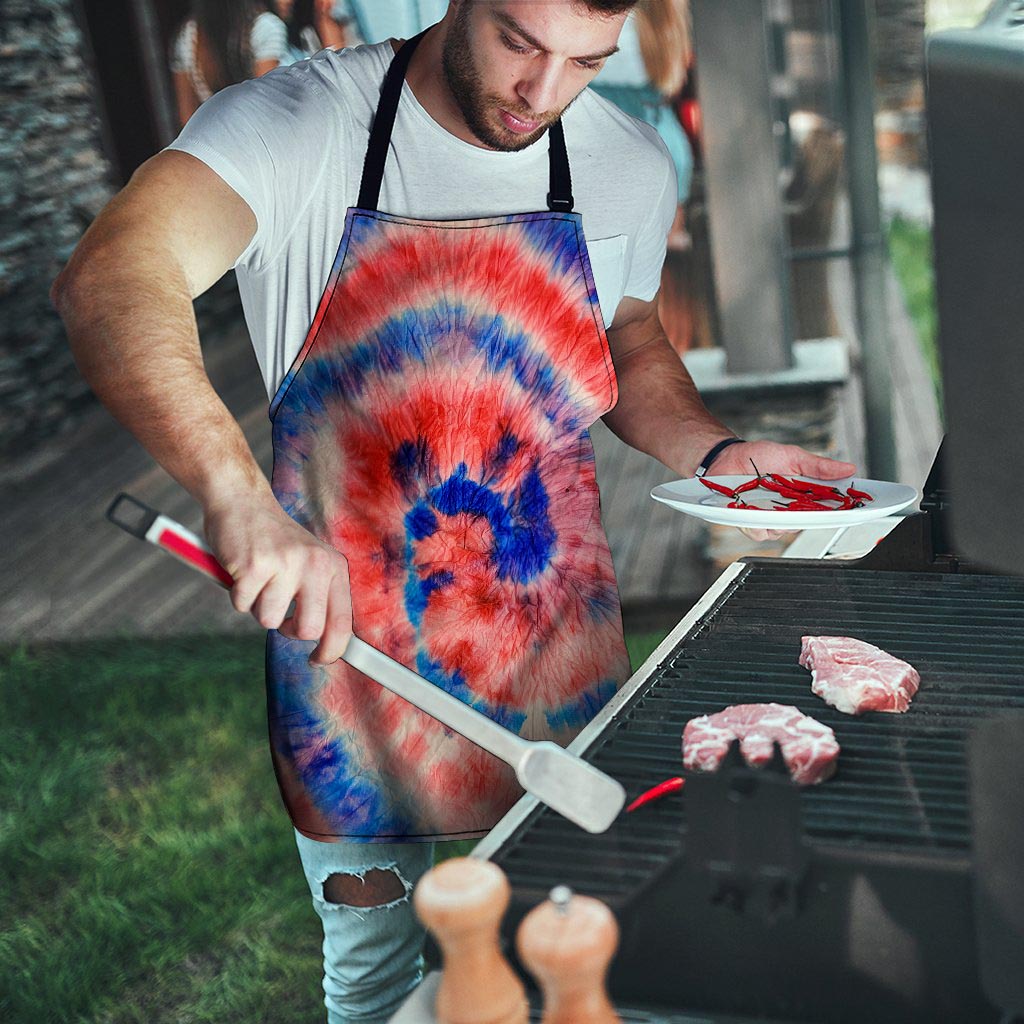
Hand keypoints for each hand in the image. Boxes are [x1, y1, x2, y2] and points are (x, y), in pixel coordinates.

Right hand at [203, 495, 351, 664]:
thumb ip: (320, 596)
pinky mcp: (254, 565)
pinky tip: (242, 571)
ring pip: (269, 620)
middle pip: (308, 630)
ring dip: (258, 607)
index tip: (318, 660)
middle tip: (279, 613)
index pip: (342, 622)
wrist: (243, 502)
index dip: (331, 650)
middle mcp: (315, 564)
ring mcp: (285, 564)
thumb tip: (327, 644)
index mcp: (333, 567)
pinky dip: (237, 595)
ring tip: (259, 580)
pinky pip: (242, 605)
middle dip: (289, 630)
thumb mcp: (310, 562)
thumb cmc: (275, 541)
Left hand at [708, 440, 856, 542]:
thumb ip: (819, 466)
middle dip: (808, 516)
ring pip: (783, 531)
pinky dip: (756, 522)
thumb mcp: (793, 456)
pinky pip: (760, 532)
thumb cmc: (759, 456)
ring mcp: (770, 518)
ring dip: (778, 518)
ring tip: (768, 499)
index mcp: (804, 495)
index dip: (843, 511)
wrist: (727, 458)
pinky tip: (751, 508)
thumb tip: (849, 468)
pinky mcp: (751, 523)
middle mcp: (789, 510)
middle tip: (802, 502)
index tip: (856, 509)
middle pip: (808, 523)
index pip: (828, 508)